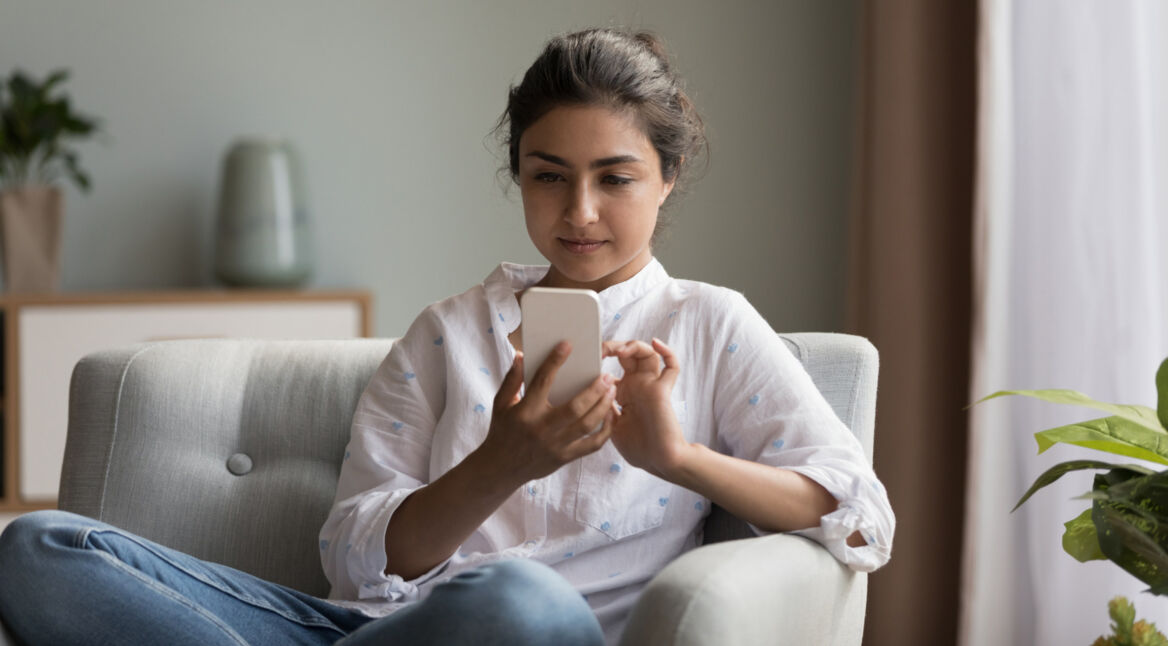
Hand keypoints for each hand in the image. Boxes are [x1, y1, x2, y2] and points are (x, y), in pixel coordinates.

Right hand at [473, 342, 616, 485]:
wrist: (500, 469)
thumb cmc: (502, 431)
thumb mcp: (500, 404)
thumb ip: (512, 380)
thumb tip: (521, 355)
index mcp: (525, 411)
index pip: (542, 381)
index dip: (554, 361)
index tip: (567, 345)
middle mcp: (541, 429)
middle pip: (574, 407)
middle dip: (594, 389)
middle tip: (606, 375)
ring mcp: (555, 445)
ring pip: (586, 425)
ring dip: (603, 406)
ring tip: (612, 390)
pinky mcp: (564, 458)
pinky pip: (591, 445)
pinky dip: (605, 430)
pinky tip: (610, 415)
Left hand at [602, 338, 688, 478]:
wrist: (659, 462)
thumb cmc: (639, 449)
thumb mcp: (612, 426)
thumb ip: (604, 409)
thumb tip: (590, 393)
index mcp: (624, 394)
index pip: (612, 369)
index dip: (601, 361)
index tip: (587, 357)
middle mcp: (638, 387)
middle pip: (629, 357)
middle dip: (615, 347)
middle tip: (602, 349)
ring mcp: (651, 386)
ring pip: (648, 355)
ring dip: (635, 346)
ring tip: (620, 350)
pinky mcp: (663, 390)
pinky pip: (672, 367)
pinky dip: (668, 352)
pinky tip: (657, 344)